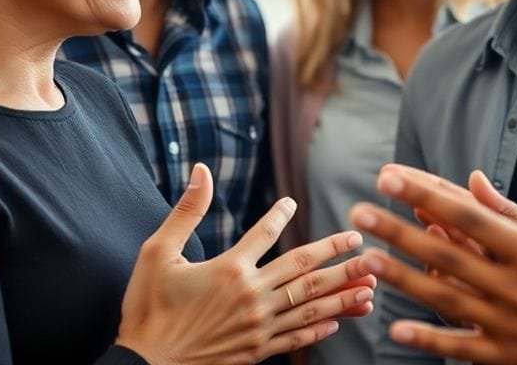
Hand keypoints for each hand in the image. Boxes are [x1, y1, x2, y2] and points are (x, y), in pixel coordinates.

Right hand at [117, 163, 377, 363]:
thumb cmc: (147, 309)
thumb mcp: (157, 253)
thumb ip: (186, 211)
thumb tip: (201, 171)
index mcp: (229, 269)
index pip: (265, 233)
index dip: (280, 214)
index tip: (293, 202)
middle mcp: (251, 296)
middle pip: (304, 271)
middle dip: (338, 257)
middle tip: (363, 243)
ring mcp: (257, 327)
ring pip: (310, 306)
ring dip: (343, 292)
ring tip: (370, 283)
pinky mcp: (256, 352)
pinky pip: (297, 338)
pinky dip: (320, 329)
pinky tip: (338, 320)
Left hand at [350, 162, 516, 364]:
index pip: (472, 219)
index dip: (428, 195)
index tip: (394, 177)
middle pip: (445, 255)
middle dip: (399, 232)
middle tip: (360, 212)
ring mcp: (511, 328)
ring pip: (444, 299)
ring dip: (403, 279)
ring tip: (368, 261)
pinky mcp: (512, 359)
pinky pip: (462, 348)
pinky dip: (429, 340)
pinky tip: (397, 331)